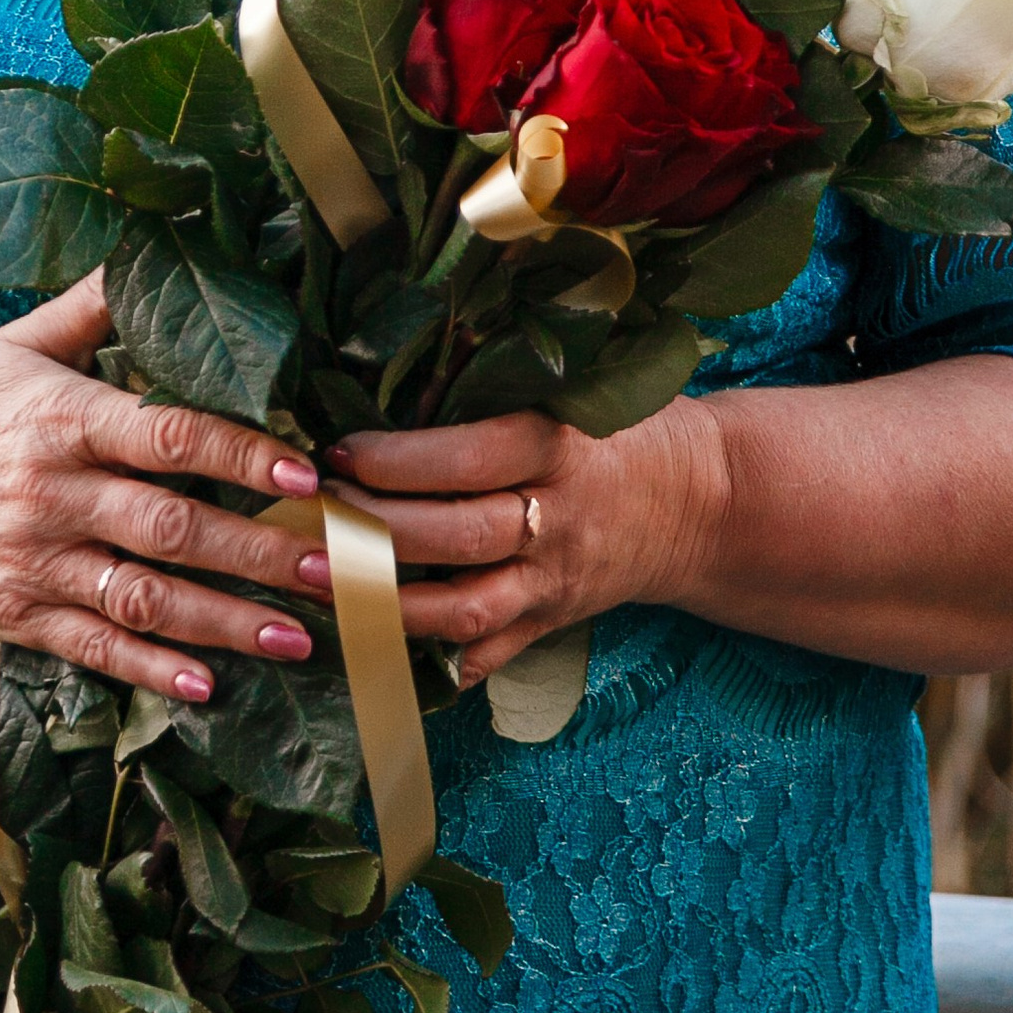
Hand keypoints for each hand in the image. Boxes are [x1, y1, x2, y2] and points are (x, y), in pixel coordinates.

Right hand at [0, 274, 327, 704]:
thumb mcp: (24, 341)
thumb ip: (100, 301)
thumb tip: (164, 239)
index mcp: (63, 419)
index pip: (167, 436)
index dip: (240, 454)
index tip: (306, 473)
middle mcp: (51, 493)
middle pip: (169, 527)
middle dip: (258, 551)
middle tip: (332, 567)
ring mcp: (32, 561)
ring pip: (141, 598)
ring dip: (223, 623)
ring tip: (297, 638)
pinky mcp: (14, 614)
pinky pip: (93, 649)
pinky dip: (149, 671)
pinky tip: (207, 687)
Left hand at [302, 395, 733, 684]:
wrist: (705, 502)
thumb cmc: (622, 426)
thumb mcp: (577, 389)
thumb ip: (501, 381)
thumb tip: (403, 352)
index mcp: (562, 448)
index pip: (470, 459)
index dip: (398, 460)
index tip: (336, 451)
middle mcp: (560, 520)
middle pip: (458, 535)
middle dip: (373, 531)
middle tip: (308, 516)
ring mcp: (555, 580)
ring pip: (465, 608)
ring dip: (384, 604)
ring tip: (316, 584)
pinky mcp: (552, 620)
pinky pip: (489, 653)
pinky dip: (433, 661)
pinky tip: (370, 651)